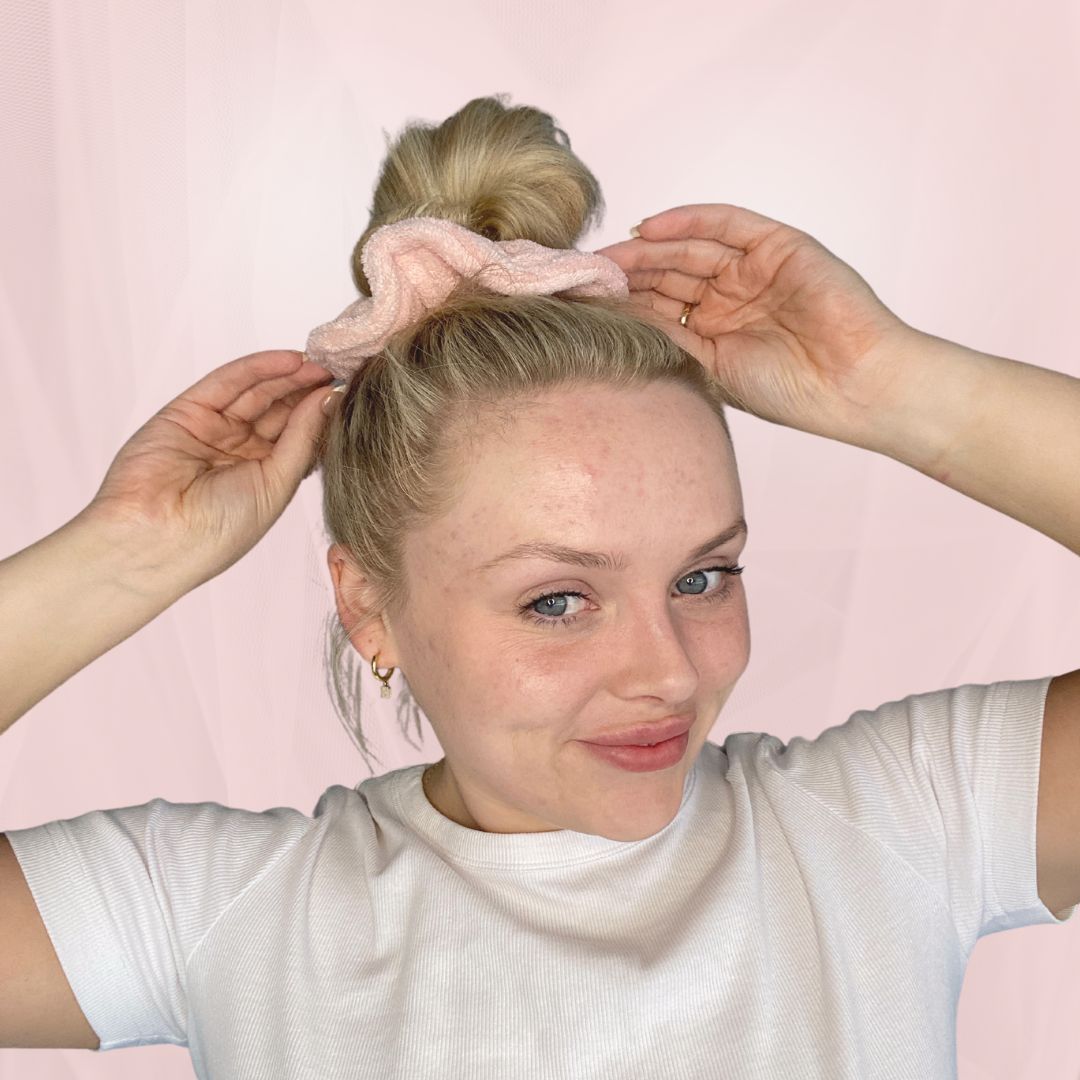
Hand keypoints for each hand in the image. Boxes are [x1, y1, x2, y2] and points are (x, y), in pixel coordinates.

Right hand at [83, 350, 337, 591]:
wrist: (156, 539)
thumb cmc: (217, 532)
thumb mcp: (276, 485)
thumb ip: (302, 439)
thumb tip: (328, 400)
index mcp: (263, 478)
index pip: (299, 437)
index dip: (322, 415)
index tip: (352, 394)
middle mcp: (239, 453)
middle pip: (280, 410)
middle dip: (309, 389)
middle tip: (342, 368)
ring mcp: (213, 431)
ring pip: (257, 392)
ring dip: (289, 375)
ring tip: (322, 361)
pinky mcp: (187, 411)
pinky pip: (228, 382)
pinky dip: (258, 368)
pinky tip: (290, 360)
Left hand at [595, 203, 921, 443]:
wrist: (853, 385)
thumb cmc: (790, 392)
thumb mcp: (711, 367)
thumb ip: (668, 338)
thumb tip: (613, 319)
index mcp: (715, 331)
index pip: (660, 305)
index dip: (622, 301)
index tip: (580, 301)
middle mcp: (731, 297)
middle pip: (668, 273)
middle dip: (626, 272)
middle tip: (582, 273)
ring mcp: (754, 269)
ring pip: (690, 247)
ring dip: (648, 248)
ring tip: (606, 256)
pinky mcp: (778, 246)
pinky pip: (726, 224)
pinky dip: (688, 220)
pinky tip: (648, 228)